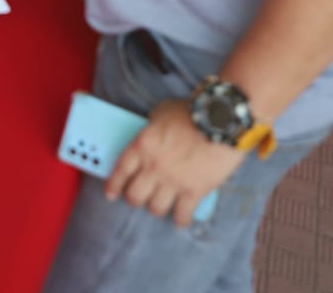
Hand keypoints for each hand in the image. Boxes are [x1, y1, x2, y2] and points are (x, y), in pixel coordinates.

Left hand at [106, 98, 246, 226]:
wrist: (220, 121)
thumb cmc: (192, 112)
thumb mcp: (163, 111)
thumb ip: (153, 124)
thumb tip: (153, 129)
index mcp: (142, 146)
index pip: (121, 171)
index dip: (114, 185)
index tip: (111, 194)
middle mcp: (153, 167)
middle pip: (135, 195)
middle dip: (135, 199)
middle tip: (140, 199)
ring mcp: (173, 181)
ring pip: (156, 208)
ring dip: (157, 209)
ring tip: (162, 207)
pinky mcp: (194, 191)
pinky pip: (183, 214)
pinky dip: (181, 220)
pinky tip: (182, 220)